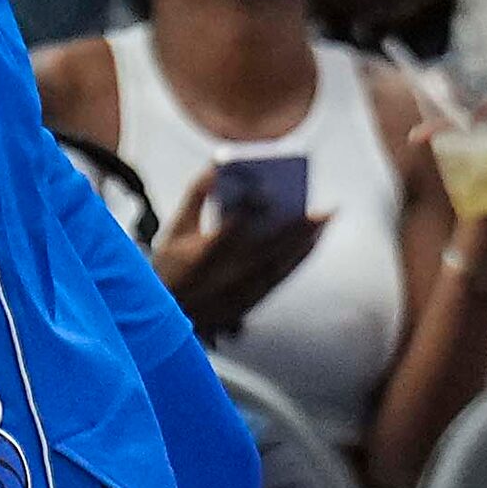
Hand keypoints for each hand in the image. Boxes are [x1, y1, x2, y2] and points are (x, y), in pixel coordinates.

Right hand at [150, 167, 330, 344]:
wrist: (162, 322)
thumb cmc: (168, 269)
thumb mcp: (174, 231)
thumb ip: (196, 196)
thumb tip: (217, 165)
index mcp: (199, 258)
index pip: (231, 229)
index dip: (250, 209)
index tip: (268, 188)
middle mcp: (223, 279)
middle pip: (267, 250)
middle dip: (296, 229)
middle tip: (323, 209)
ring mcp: (238, 295)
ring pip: (279, 267)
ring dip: (304, 244)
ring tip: (324, 221)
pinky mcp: (248, 305)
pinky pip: (279, 280)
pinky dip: (297, 261)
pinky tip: (311, 243)